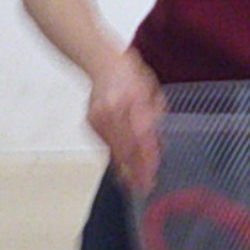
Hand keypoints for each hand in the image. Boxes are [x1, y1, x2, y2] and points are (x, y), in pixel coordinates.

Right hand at [88, 56, 166, 195]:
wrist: (101, 61)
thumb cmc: (128, 73)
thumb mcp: (150, 92)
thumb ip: (154, 117)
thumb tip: (158, 144)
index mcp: (132, 102)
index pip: (141, 140)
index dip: (147, 162)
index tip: (151, 178)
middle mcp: (114, 112)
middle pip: (126, 149)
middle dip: (135, 172)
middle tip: (143, 189)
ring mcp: (99, 118)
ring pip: (114, 150)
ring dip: (124, 168)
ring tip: (133, 184)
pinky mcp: (91, 122)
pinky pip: (105, 143)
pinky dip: (115, 154)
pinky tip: (122, 166)